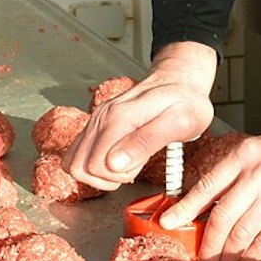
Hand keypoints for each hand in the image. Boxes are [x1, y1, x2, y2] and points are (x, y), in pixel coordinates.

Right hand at [62, 42, 215, 190]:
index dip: (117, 177)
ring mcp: (96, 119)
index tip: (138, 168)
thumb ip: (146, 142)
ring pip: (75, 162)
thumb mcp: (179, 123)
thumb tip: (114, 163)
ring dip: (99, 174)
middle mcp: (102, 117)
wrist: (180, 82)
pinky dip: (94, 165)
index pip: (95, 165)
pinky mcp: (96, 124)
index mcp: (119, 117)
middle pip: (81, 166)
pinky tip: (117, 160)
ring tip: (126, 165)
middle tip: (133, 168)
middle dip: (107, 178)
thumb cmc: (185, 103)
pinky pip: (79, 153)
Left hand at [158, 122, 260, 260]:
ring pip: (241, 235)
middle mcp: (257, 175)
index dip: (184, 209)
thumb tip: (209, 203)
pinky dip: (252, 258)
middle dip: (207, 245)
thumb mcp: (259, 151)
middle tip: (200, 260)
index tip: (168, 224)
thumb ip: (235, 174)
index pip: (206, 186)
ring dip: (228, 257)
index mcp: (243, 156)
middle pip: (221, 217)